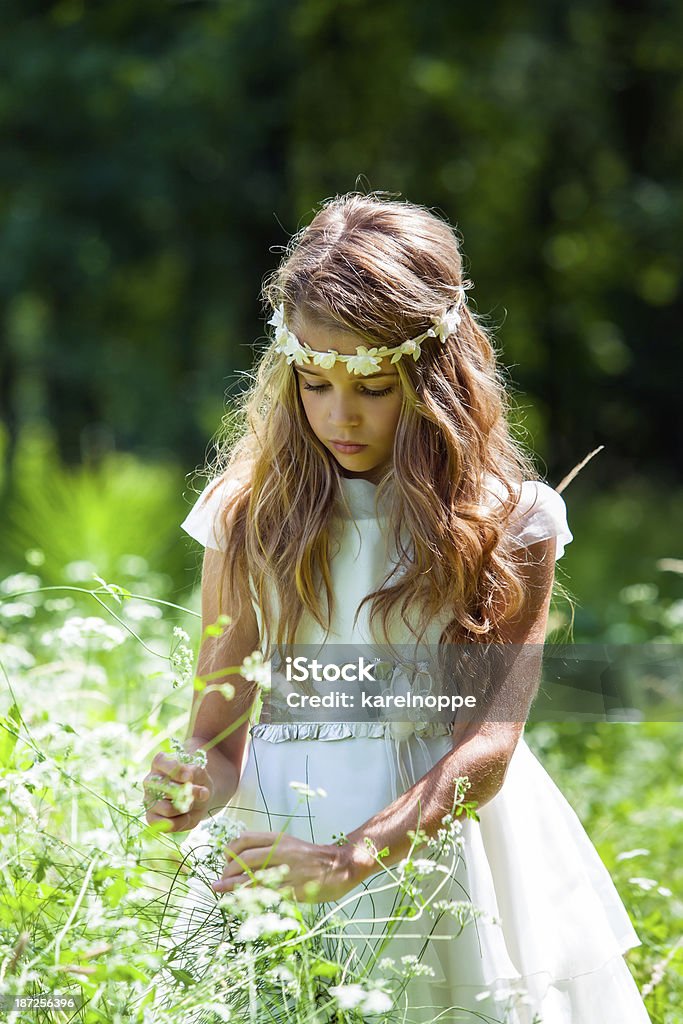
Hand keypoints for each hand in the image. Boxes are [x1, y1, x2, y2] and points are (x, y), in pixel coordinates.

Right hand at [143, 751, 212, 832]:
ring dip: (186, 808)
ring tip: (192, 804)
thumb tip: (197, 789)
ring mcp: (149, 800)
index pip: (160, 761)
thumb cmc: (197, 781)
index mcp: (160, 763)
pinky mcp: (151, 817)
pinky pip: (165, 824)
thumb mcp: (201, 774)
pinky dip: (181, 822)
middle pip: (164, 787)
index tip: (189, 777)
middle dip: (186, 793)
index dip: (175, 770)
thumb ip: (198, 776)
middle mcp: (150, 781)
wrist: (198, 799)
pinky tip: (187, 817)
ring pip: (167, 808)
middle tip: (201, 793)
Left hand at [211, 831, 355, 903]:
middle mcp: (282, 851)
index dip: (229, 850)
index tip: (223, 861)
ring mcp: (290, 870)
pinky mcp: (297, 889)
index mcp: (279, 838)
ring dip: (234, 887)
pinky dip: (253, 899)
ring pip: (254, 878)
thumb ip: (268, 850)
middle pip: (245, 859)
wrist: (340, 865)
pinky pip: (269, 895)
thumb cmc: (311, 857)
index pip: (245, 839)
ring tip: (221, 893)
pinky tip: (243, 904)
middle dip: (228, 872)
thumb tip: (239, 862)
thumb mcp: (289, 845)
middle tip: (219, 883)